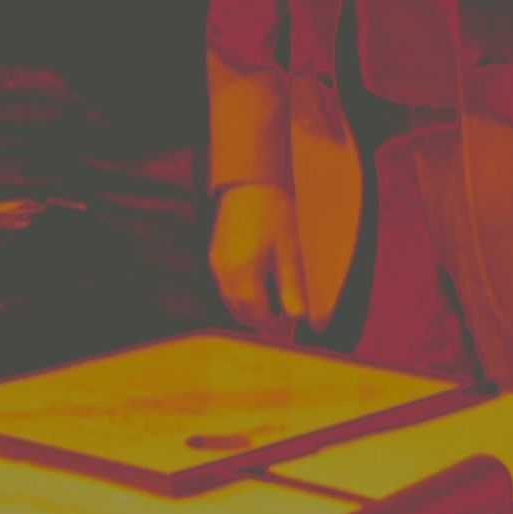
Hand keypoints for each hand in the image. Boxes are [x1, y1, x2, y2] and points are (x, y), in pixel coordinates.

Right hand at [209, 182, 306, 333]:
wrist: (250, 182)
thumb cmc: (274, 213)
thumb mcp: (289, 250)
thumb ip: (291, 286)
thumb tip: (298, 318)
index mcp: (245, 274)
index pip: (258, 315)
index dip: (275, 327)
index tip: (290, 331)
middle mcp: (225, 274)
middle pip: (241, 313)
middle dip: (262, 322)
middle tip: (284, 323)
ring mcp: (216, 265)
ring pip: (230, 303)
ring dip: (249, 311)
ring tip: (272, 308)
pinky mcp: (214, 257)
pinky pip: (224, 288)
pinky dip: (239, 296)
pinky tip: (257, 288)